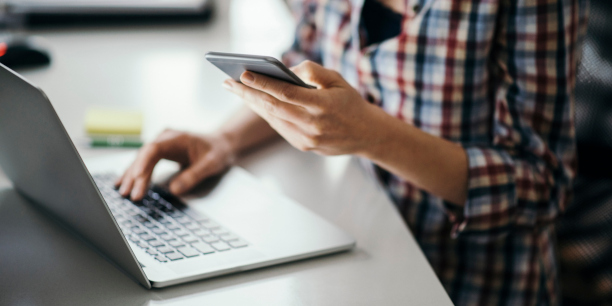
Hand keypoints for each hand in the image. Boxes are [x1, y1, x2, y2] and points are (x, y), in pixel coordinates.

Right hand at [115, 129, 234, 200]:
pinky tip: (123, 182)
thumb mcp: (211, 164)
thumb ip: (193, 175)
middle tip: (131, 194)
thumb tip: (174, 190)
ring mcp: (161, 144)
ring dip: (132, 176)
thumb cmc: (218, 151)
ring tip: (124, 192)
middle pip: (145, 156)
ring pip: (142, 159)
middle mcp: (165, 138)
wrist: (221, 144)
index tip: (137, 177)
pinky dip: (135, 173)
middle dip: (136, 176)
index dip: (143, 163)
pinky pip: (145, 162)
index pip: (154, 149)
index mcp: (177, 138)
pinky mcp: (160, 152)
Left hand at [222, 61, 383, 155]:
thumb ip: (312, 71)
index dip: (262, 83)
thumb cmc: (351, 102)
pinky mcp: (303, 146)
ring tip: (237, 90)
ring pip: (272, 119)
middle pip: (272, 107)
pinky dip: (266, 114)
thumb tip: (286, 69)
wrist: (367, 135)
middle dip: (247, 94)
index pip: (285, 93)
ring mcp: (306, 138)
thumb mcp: (337, 80)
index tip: (243, 73)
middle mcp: (312, 124)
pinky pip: (279, 127)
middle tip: (228, 82)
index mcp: (322, 105)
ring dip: (252, 104)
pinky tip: (255, 103)